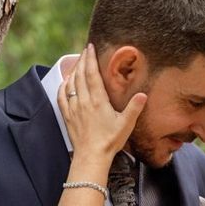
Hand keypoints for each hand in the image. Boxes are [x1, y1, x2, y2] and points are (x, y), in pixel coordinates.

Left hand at [58, 44, 146, 164]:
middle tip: (85, 49)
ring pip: (70, 84)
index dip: (90, 59)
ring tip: (78, 62)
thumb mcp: (126, 124)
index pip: (92, 74)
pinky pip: (61, 97)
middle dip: (82, 60)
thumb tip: (143, 94)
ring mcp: (74, 108)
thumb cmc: (110, 141)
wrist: (91, 157)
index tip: (90, 47)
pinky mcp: (68, 116)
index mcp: (98, 100)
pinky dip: (63, 86)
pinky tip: (65, 82)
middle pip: (80, 75)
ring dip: (73, 71)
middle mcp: (84, 101)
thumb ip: (134, 108)